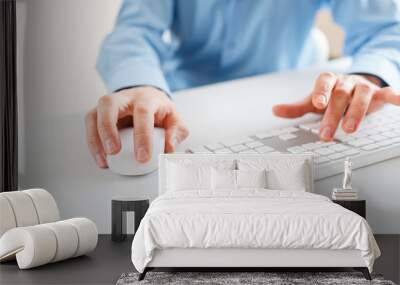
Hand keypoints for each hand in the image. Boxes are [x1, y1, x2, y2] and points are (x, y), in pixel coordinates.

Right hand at [85, 86, 188, 167]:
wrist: (147, 97)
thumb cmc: (159, 110)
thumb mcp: (174, 119)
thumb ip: (176, 133)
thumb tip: (168, 149)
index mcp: (146, 98)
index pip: (143, 113)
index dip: (142, 135)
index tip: (143, 157)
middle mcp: (125, 98)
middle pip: (109, 105)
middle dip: (108, 129)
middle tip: (114, 152)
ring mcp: (109, 105)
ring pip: (94, 114)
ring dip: (95, 138)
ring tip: (104, 160)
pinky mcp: (99, 113)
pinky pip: (90, 125)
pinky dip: (92, 143)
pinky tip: (101, 158)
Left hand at [273, 72, 399, 140]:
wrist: (351, 87)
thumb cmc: (329, 96)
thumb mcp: (312, 101)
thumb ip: (296, 108)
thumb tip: (274, 110)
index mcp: (328, 81)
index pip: (323, 83)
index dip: (321, 92)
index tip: (318, 104)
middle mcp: (345, 82)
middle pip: (340, 95)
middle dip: (333, 115)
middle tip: (327, 134)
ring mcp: (362, 86)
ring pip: (362, 95)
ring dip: (357, 112)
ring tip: (350, 129)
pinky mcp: (378, 93)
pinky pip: (387, 92)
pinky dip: (394, 96)